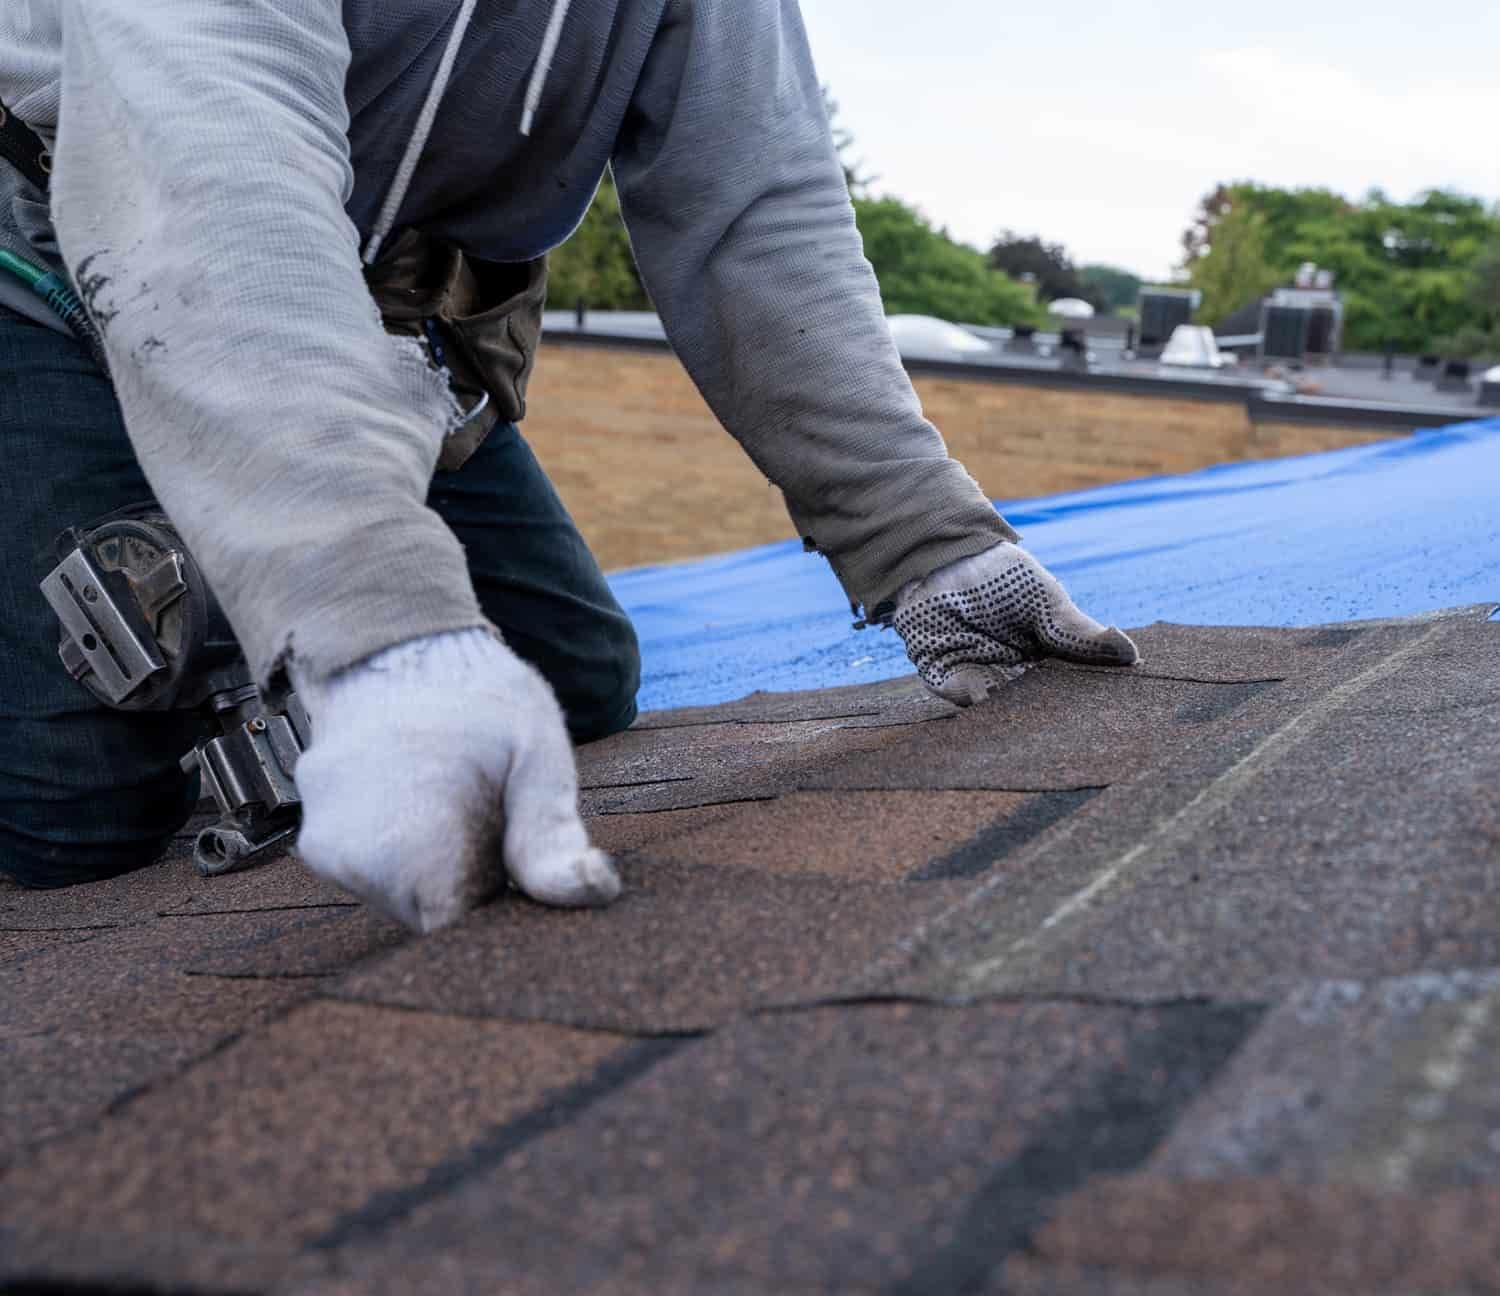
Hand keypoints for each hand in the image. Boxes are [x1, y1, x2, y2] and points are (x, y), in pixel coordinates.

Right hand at [289, 629, 618, 931]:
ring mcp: (325, 849)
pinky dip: (409, 854)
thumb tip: (592, 891)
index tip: (519, 868)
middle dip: (473, 886)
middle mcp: (352, 857)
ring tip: (458, 802)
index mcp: (411, 844)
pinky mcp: (317, 841)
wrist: (397, 644)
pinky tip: (427, 802)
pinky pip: (378, 872)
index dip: (500, 909)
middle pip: (431, 919)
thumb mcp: (535, 753)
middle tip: (493, 820)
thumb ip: (554, 833)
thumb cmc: (476, 696)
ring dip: (441, 870)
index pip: (459, 933)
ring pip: (404, 899)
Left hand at [893, 541, 1138, 705]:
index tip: (1111, 713)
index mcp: (1043, 657)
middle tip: (1073, 729)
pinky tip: (992, 696)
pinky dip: (978, 698)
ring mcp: (982, 677)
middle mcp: (1014, 673)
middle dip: (1051, 717)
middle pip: (1037, 704)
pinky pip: (965, 696)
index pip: (1069, 687)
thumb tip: (1131, 655)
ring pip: (1002, 706)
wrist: (944, 556)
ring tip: (1034, 725)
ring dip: (1014, 713)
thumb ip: (1079, 633)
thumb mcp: (1046, 601)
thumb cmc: (999, 575)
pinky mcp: (948, 677)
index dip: (1086, 700)